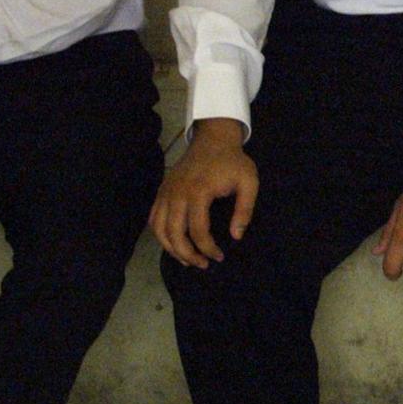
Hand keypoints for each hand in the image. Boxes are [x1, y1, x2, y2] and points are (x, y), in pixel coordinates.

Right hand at [151, 118, 257, 268]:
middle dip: (187, 254)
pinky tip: (173, 243)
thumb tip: (236, 236)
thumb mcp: (248, 182)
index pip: (197, 230)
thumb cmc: (232, 162)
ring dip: (171, 248)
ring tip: (187, 260)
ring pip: (159, 228)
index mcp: (198, 192)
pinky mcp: (162, 191)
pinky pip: (153, 218)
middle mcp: (177, 193)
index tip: (219, 256)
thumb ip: (244, 210)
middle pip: (173, 233)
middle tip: (203, 264)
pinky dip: (160, 235)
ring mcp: (166, 192)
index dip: (207, 248)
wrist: (213, 139)